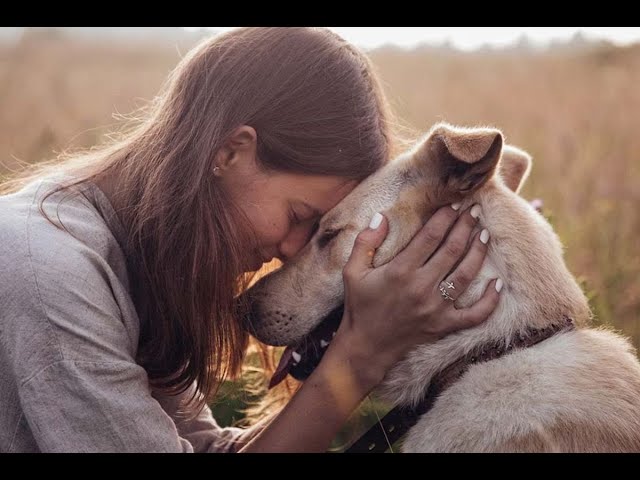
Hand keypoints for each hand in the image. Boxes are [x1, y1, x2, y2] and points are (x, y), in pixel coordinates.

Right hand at [333, 204, 501, 388]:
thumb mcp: (352, 271)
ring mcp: (436, 308)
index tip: (454, 204)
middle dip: (465, 227)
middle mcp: (421, 287)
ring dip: (478, 252)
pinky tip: (498, 283)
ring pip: (466, 274)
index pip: (430, 236)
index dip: (445, 217)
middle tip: (474, 211)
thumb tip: (382, 216)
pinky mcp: (444, 325)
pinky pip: (475, 314)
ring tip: (484, 235)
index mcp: (400, 271)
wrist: (366, 346)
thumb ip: (365, 242)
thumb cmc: (359, 306)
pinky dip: (490, 300)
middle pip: (452, 250)